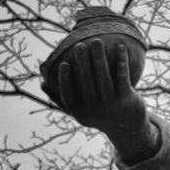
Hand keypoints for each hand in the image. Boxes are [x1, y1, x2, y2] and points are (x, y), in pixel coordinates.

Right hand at [42, 39, 154, 158]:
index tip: (64, 64)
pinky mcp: (127, 99)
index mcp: (81, 112)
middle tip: (80, 45)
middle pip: (87, 83)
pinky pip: (123, 76)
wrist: (127, 127)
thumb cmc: (98, 114)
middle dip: (83, 62)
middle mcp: (96, 109)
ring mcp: (112, 105)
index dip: (66, 80)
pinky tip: (121, 47)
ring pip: (104, 77)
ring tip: (97, 41)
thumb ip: (60, 98)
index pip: (70, 96)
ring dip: (99, 58)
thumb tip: (42, 82)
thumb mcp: (79, 110)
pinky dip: (121, 61)